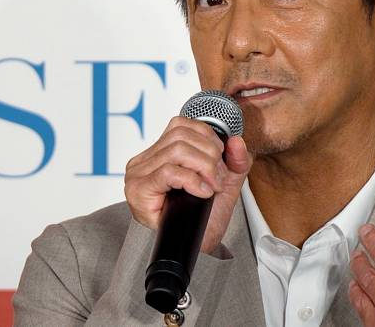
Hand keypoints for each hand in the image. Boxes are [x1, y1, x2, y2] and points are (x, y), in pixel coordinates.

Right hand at [124, 116, 252, 253]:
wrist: (197, 248)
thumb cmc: (204, 216)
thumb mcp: (226, 181)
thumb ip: (235, 160)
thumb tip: (236, 141)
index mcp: (159, 153)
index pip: (181, 125)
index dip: (206, 137)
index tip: (221, 160)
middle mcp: (144, 160)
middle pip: (181, 136)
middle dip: (209, 154)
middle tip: (218, 178)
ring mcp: (138, 174)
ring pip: (177, 150)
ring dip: (203, 167)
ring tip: (211, 186)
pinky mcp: (139, 189)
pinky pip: (168, 171)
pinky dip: (192, 180)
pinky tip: (202, 193)